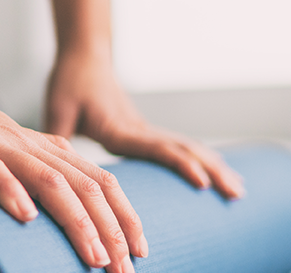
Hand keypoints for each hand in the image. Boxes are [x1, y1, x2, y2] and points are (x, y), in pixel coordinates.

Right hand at [0, 74, 146, 272]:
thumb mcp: (0, 160)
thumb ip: (28, 181)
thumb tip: (52, 225)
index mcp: (42, 148)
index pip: (99, 180)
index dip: (125, 215)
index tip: (141, 253)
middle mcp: (26, 144)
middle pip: (84, 185)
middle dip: (112, 231)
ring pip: (49, 180)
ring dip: (76, 221)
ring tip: (94, 257)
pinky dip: (10, 192)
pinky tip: (26, 218)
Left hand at [45, 54, 245, 198]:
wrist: (84, 59)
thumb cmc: (69, 84)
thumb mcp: (57, 109)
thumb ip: (56, 135)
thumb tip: (51, 170)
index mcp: (120, 128)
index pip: (157, 147)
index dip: (180, 164)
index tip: (203, 182)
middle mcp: (140, 130)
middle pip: (184, 149)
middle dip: (212, 172)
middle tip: (237, 195)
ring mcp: (147, 131)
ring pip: (189, 148)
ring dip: (216, 167)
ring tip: (239, 191)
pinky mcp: (147, 133)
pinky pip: (181, 147)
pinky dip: (204, 161)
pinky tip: (219, 176)